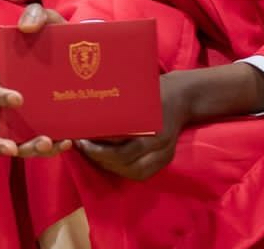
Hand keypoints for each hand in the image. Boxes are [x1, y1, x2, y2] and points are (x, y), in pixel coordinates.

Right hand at [0, 4, 70, 157]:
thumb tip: (25, 28)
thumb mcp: (50, 22)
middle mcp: (9, 105)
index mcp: (5, 79)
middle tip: (14, 148)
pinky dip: (53, 148)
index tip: (18, 99)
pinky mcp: (47, 130)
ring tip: (48, 144)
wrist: (89, 56)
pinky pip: (42, 147)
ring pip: (15, 145)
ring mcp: (27, 121)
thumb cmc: (59, 38)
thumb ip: (37, 15)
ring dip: (28, 149)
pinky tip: (67, 142)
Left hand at [75, 72, 191, 179]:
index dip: (100, 146)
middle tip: (80, 145)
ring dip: (109, 166)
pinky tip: (106, 161)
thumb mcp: (137, 89)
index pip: (125, 145)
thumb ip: (118, 104)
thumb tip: (86, 109)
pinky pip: (142, 174)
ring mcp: (165, 154)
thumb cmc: (155, 90)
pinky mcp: (164, 160)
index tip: (82, 136)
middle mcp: (162, 144)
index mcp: (155, 126)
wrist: (183, 97)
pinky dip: (122, 170)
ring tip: (90, 153)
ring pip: (134, 171)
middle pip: (127, 160)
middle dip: (100, 156)